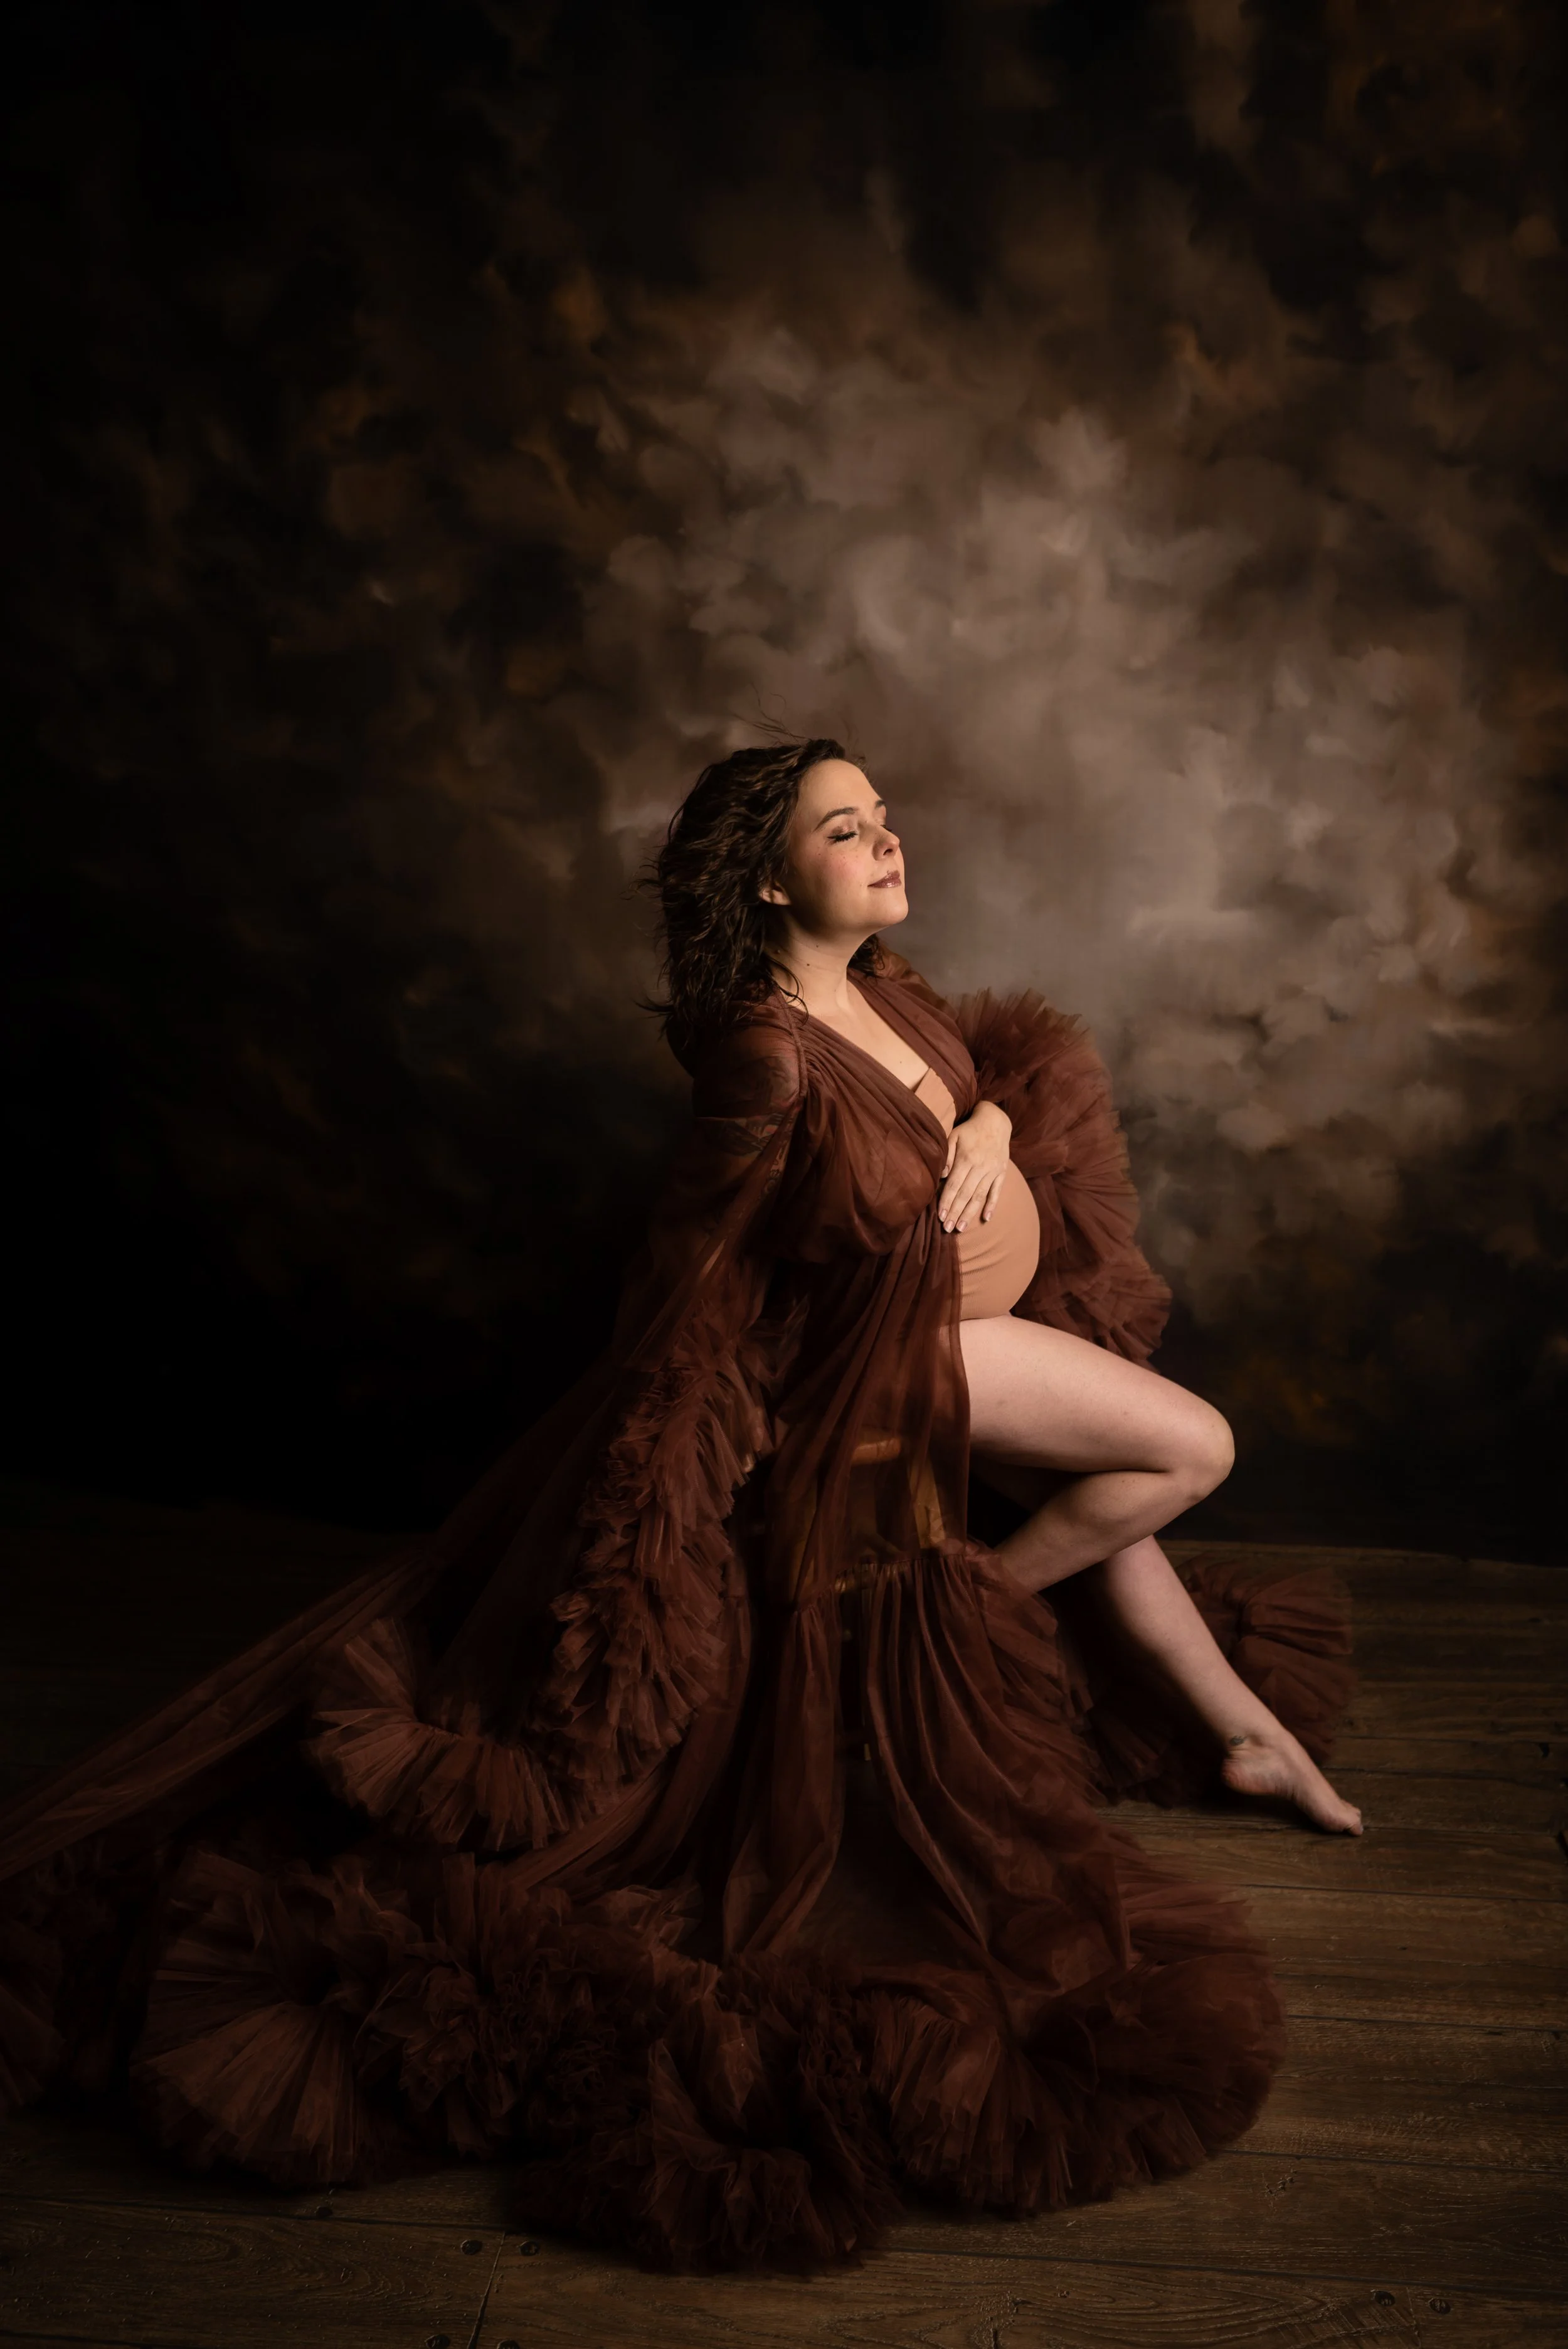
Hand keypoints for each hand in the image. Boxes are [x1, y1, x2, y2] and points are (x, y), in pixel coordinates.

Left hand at [937, 1099, 1012, 1232]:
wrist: (995, 1122)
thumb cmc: (969, 1130)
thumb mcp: (954, 1136)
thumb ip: (947, 1155)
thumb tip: (942, 1175)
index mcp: (966, 1158)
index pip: (954, 1184)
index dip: (947, 1201)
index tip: (940, 1216)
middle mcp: (980, 1166)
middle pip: (966, 1194)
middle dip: (955, 1212)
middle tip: (948, 1228)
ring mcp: (992, 1171)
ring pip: (979, 1196)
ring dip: (970, 1213)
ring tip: (961, 1228)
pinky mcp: (1001, 1172)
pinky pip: (997, 1191)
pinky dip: (991, 1205)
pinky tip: (986, 1218)